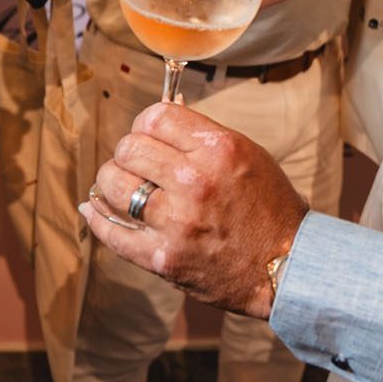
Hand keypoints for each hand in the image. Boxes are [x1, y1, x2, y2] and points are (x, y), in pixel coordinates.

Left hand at [82, 102, 307, 319]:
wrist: (287, 264)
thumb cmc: (269, 206)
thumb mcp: (247, 154)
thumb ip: (201, 136)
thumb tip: (162, 117)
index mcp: (217, 149)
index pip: (155, 116)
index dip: (145, 122)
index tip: (148, 133)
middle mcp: (194, 181)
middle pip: (128, 148)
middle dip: (128, 152)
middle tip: (137, 162)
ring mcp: (176, 222)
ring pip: (112, 185)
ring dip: (111, 182)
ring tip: (122, 186)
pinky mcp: (163, 257)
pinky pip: (112, 232)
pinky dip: (98, 219)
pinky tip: (95, 210)